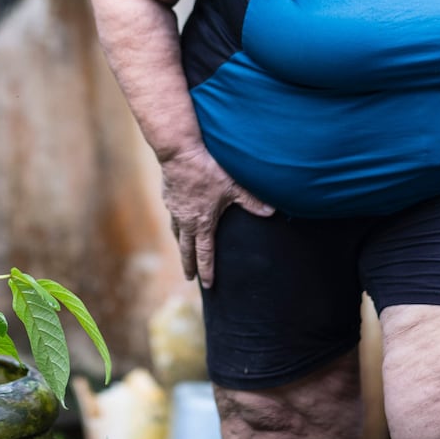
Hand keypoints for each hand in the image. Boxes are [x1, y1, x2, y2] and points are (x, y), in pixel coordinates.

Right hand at [160, 147, 273, 288]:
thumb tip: (271, 212)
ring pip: (177, 233)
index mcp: (202, 222)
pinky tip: (178, 220)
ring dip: (180, 245)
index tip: (207, 284)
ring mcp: (175, 210)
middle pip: (186, 249)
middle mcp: (186, 221)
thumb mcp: (234, 186)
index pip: (205, 252)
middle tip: (188, 277)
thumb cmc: (209, 170)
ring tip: (182, 252)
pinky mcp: (168, 197)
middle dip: (188, 264)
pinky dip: (176, 224)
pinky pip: (172, 217)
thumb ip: (252, 201)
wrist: (180, 154)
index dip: (206, 269)